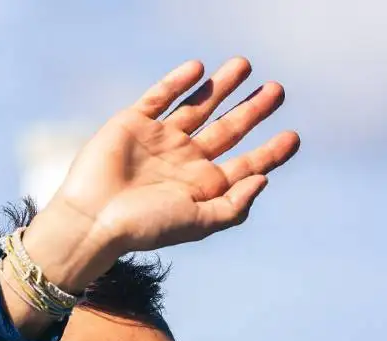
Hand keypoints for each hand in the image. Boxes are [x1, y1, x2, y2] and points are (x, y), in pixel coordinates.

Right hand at [23, 58, 299, 292]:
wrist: (93, 218)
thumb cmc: (145, 228)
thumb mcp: (198, 223)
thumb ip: (234, 205)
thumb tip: (264, 179)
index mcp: (203, 186)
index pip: (246, 164)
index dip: (271, 152)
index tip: (293, 136)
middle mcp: (185, 161)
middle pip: (229, 128)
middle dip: (253, 110)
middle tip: (278, 90)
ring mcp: (160, 139)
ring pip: (199, 106)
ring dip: (222, 86)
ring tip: (245, 65)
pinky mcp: (134, 123)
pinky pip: (161, 96)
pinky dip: (178, 82)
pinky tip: (199, 69)